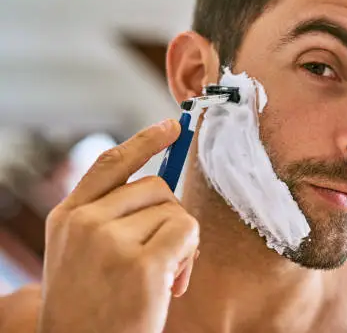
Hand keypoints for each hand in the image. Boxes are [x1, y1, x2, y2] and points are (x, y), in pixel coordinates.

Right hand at [38, 120, 199, 332]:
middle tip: (162, 259)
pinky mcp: (141, 263)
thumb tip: (163, 194)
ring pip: (176, 211)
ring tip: (160, 280)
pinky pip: (187, 232)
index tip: (171, 126)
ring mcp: (110, 241)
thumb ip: (111, 219)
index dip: (144, 141)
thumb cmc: (94, 309)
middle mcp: (85, 222)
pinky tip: (170, 286)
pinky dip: (188, 257)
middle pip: (156, 187)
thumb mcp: (84, 256)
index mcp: (68, 217)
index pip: (110, 164)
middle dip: (169, 218)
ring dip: (180, 244)